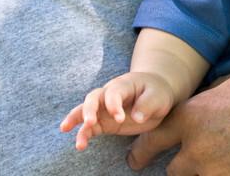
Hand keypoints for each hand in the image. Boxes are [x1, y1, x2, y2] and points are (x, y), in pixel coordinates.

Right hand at [60, 72, 175, 150]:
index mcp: (124, 84)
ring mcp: (104, 108)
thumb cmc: (157, 93)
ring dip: (77, 121)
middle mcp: (109, 94)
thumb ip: (148, 105)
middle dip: (89, 110)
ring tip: (71, 135)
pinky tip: (80, 145)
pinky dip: (83, 134)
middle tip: (90, 122)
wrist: (154, 94)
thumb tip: (136, 118)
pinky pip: (90, 127)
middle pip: (93, 98)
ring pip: (85, 111)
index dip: (114, 105)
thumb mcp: (158, 96)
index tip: (120, 118)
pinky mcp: (103, 121)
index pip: (113, 93)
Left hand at [127, 62, 229, 174]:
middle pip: (175, 170)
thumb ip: (214, 97)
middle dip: (187, 164)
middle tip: (205, 159)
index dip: (142, 151)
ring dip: (211, 173)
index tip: (138, 158)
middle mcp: (198, 152)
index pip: (151, 140)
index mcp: (194, 118)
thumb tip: (208, 104)